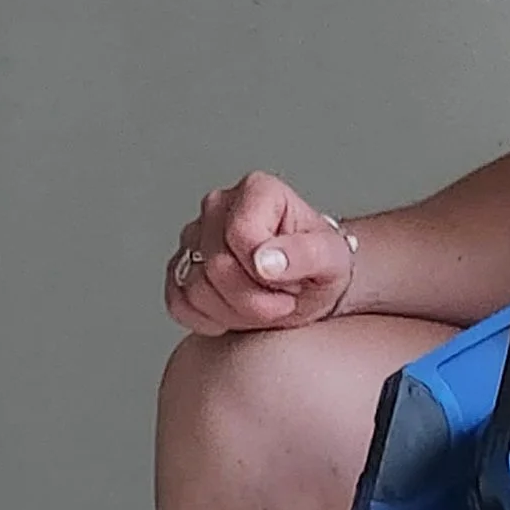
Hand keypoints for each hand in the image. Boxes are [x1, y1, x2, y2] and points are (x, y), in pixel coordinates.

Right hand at [164, 172, 361, 336]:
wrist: (309, 287)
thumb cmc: (321, 267)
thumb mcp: (331, 260)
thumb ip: (304, 254)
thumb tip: (264, 259)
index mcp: (257, 191)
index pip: (242, 236)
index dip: (267, 273)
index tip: (293, 281)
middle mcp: (218, 205)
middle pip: (217, 267)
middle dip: (254, 299)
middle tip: (282, 299)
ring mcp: (194, 236)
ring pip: (196, 289)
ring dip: (235, 312)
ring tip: (262, 304)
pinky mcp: (180, 267)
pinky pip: (178, 302)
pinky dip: (207, 318)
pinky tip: (234, 313)